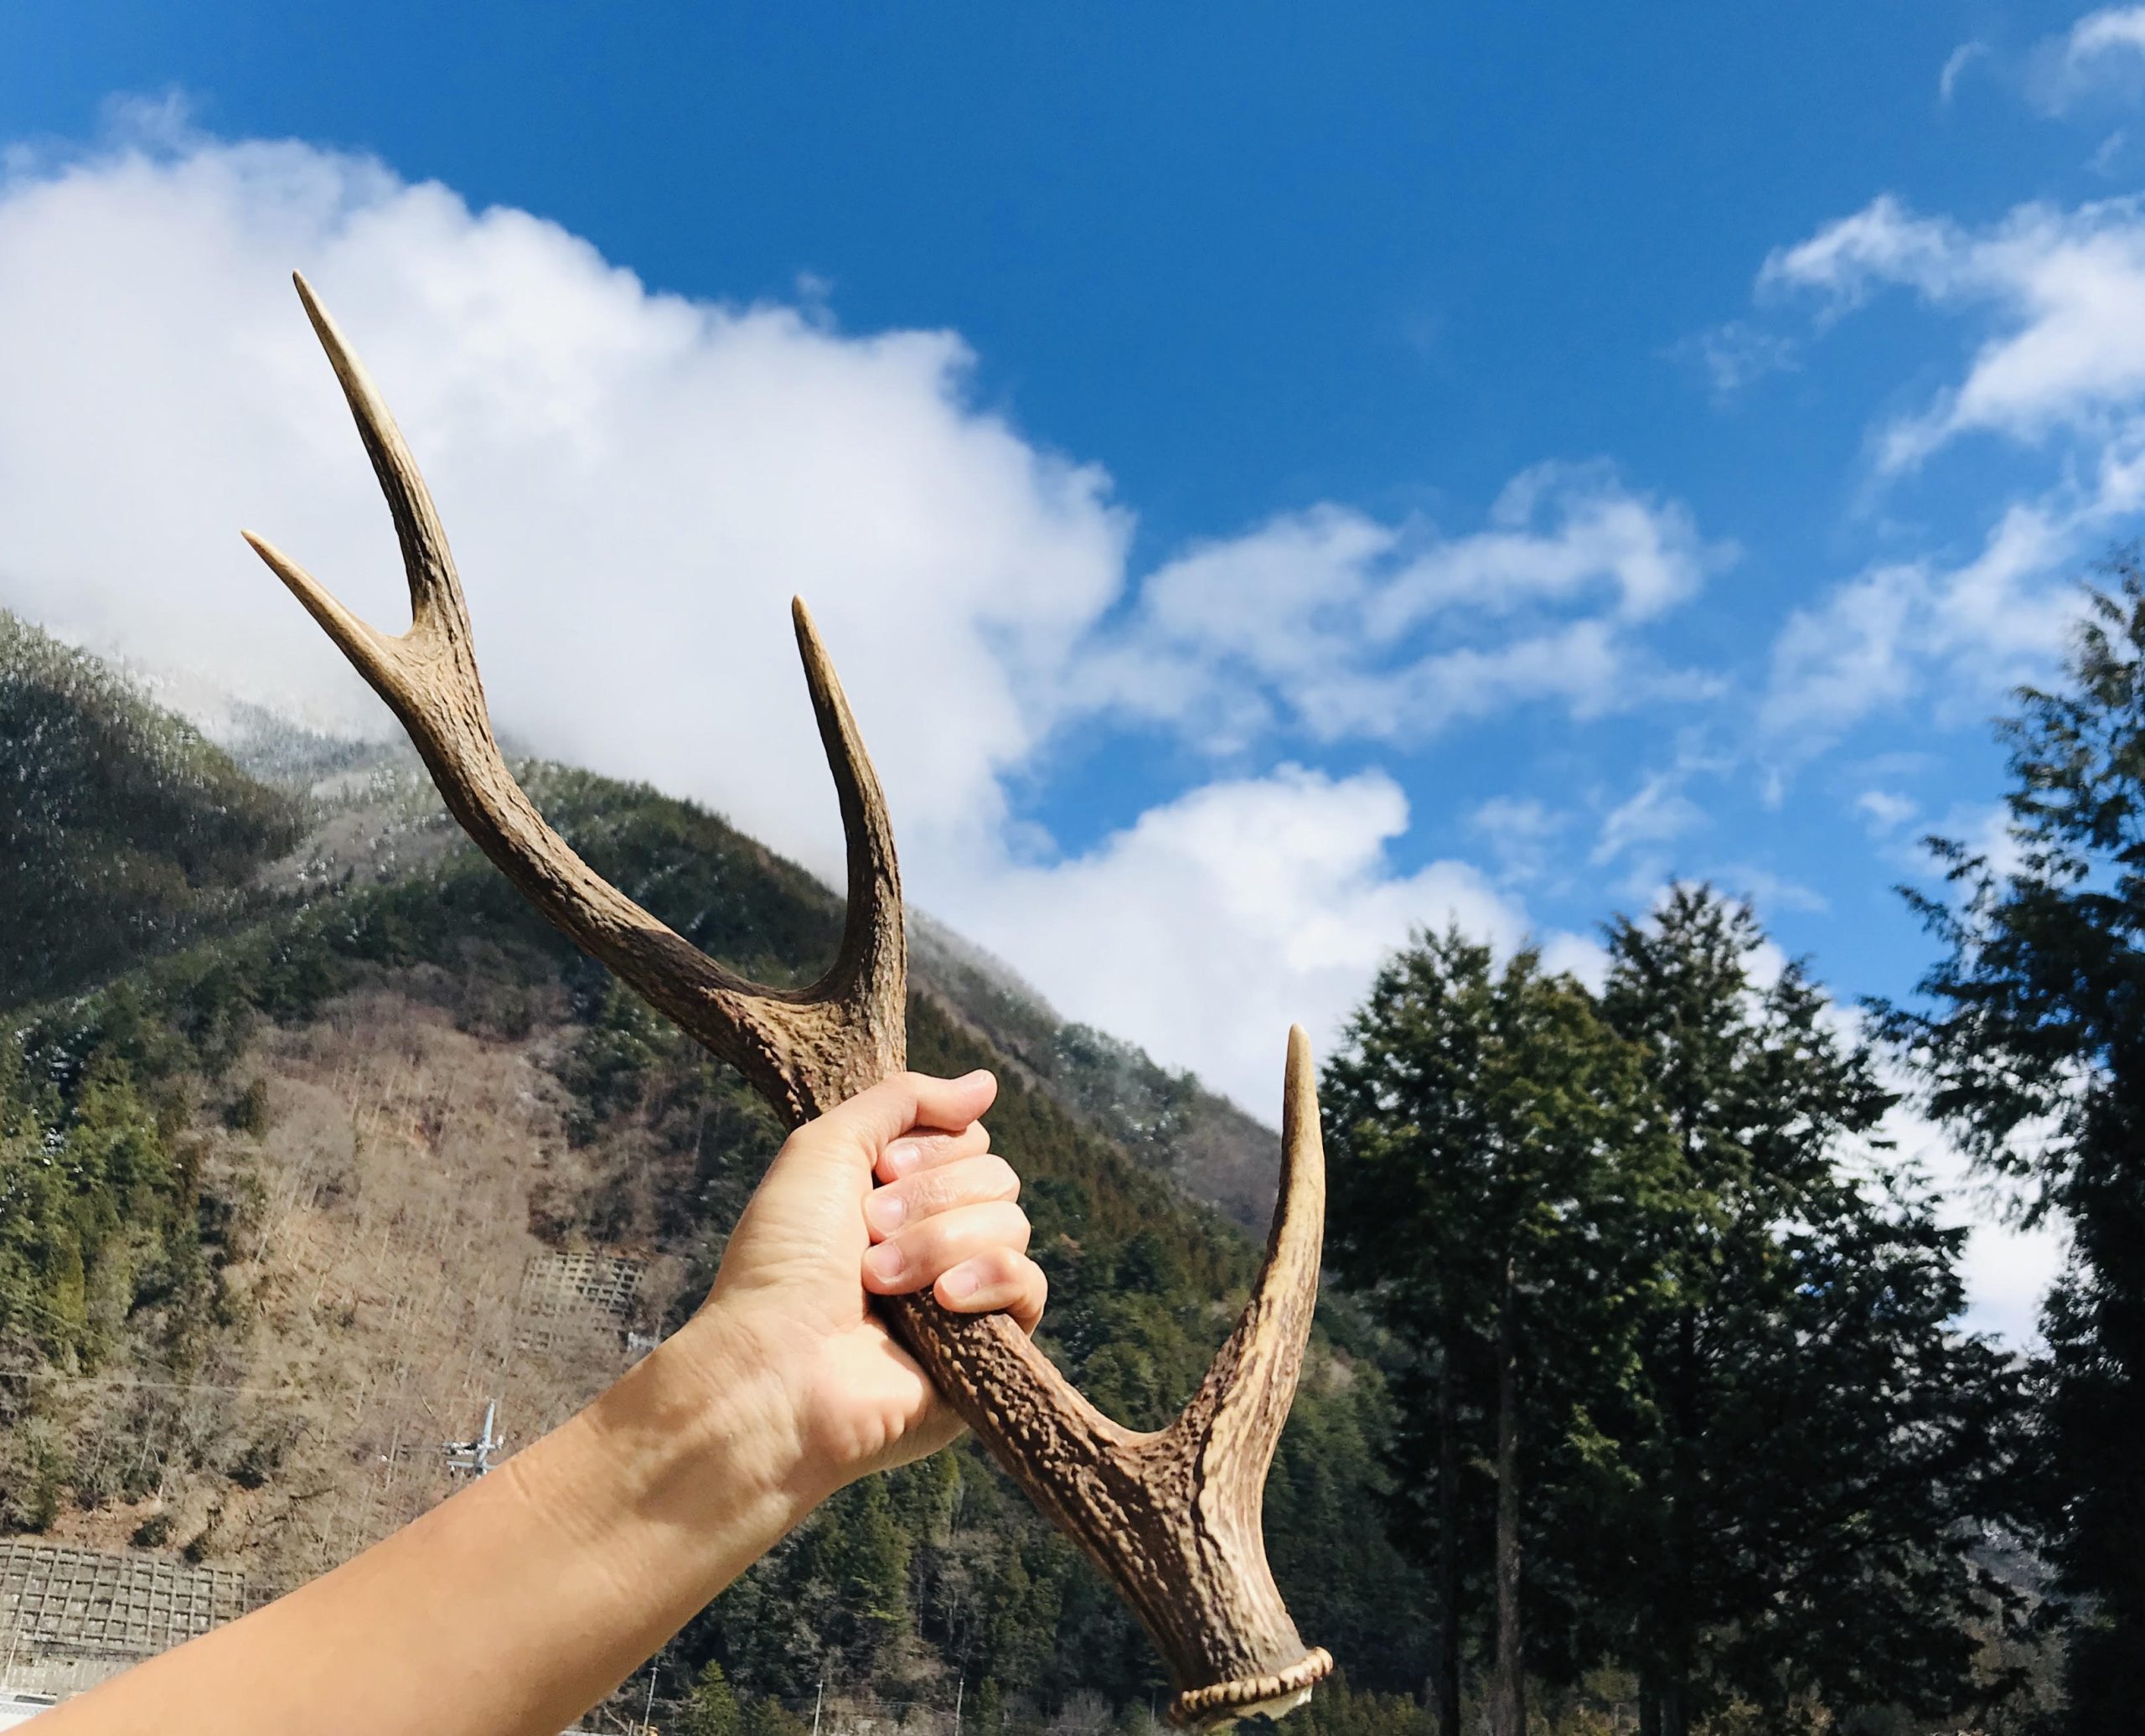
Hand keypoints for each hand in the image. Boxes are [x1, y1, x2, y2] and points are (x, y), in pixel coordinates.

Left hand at [703, 1069, 1046, 1489]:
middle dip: (932, 1197)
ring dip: (941, 1243)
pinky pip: (1029, 1286)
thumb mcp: (826, 1147)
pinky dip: (987, 1279)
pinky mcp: (990, 1349)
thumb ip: (904, 1101)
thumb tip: (986, 1084)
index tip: (879, 1173)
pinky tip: (941, 1303)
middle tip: (869, 1230)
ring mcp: (966, 1296)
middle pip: (997, 1177)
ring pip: (1013, 1225)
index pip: (970, 1141)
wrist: (778, 1368)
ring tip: (880, 1281)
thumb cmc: (783, 1262)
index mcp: (899, 1196)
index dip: (932, 1149)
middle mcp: (937, 1241)